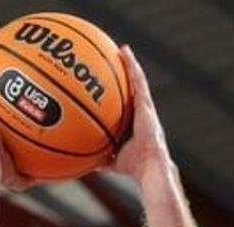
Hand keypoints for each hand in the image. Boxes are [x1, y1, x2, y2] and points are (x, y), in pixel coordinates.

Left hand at [109, 45, 170, 183]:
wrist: (149, 167)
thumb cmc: (134, 168)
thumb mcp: (112, 161)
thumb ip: (100, 158)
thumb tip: (84, 162)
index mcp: (134, 126)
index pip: (126, 108)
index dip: (120, 95)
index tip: (110, 85)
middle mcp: (141, 114)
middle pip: (133, 91)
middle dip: (125, 76)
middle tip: (115, 61)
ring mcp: (146, 108)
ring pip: (138, 82)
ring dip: (130, 65)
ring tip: (122, 50)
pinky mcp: (147, 105)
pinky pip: (139, 81)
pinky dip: (132, 65)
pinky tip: (124, 52)